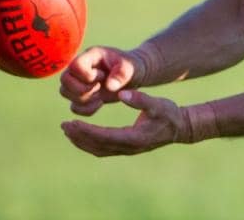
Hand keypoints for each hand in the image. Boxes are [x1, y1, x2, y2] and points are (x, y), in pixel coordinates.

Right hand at [59, 46, 139, 115]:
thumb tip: (109, 87)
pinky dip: (86, 109)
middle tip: (99, 87)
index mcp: (91, 56)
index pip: (75, 65)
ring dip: (84, 99)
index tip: (103, 76)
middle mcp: (81, 68)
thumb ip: (121, 74)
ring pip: (65, 93)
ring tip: (101, 95)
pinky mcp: (82, 95)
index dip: (86, 76)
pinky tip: (100, 102)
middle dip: (82, 88)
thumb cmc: (131, 66)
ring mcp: (79, 82)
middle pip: (64, 80)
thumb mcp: (130, 67)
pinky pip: (74, 107)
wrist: (134, 75)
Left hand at [61, 90, 189, 156]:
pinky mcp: (126, 148)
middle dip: (79, 136)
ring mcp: (127, 150)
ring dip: (81, 141)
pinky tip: (81, 135)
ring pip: (98, 149)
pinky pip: (103, 149)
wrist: (180, 127)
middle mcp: (128, 147)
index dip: (86, 131)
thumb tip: (121, 94)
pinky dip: (89, 143)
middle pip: (97, 146)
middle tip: (64, 125)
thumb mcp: (158, 103)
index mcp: (134, 137)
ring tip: (68, 130)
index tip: (71, 122)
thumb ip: (140, 99)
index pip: (104, 136)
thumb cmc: (169, 113)